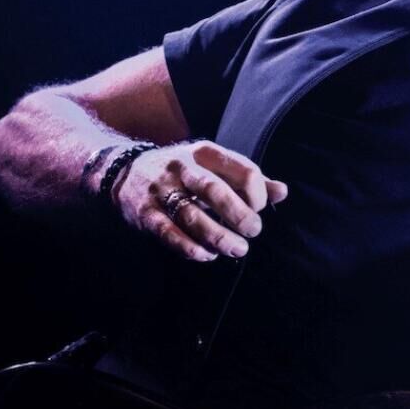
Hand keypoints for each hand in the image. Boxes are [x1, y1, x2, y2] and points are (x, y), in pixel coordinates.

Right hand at [110, 140, 287, 261]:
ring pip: (192, 216)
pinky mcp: (145, 213)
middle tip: (253, 232)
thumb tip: (282, 192)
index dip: (258, 195)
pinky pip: (168, 232)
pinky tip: (207, 255)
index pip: (244, 171)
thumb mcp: (215, 166)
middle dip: (240, 216)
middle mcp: (182, 168)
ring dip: (219, 237)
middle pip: (216, 192)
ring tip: (237, 249)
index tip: (258, 209)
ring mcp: (161, 190)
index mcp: (206, 153)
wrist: (126, 171)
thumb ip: (249, 179)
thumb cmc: (186, 173)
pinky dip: (190, 247)